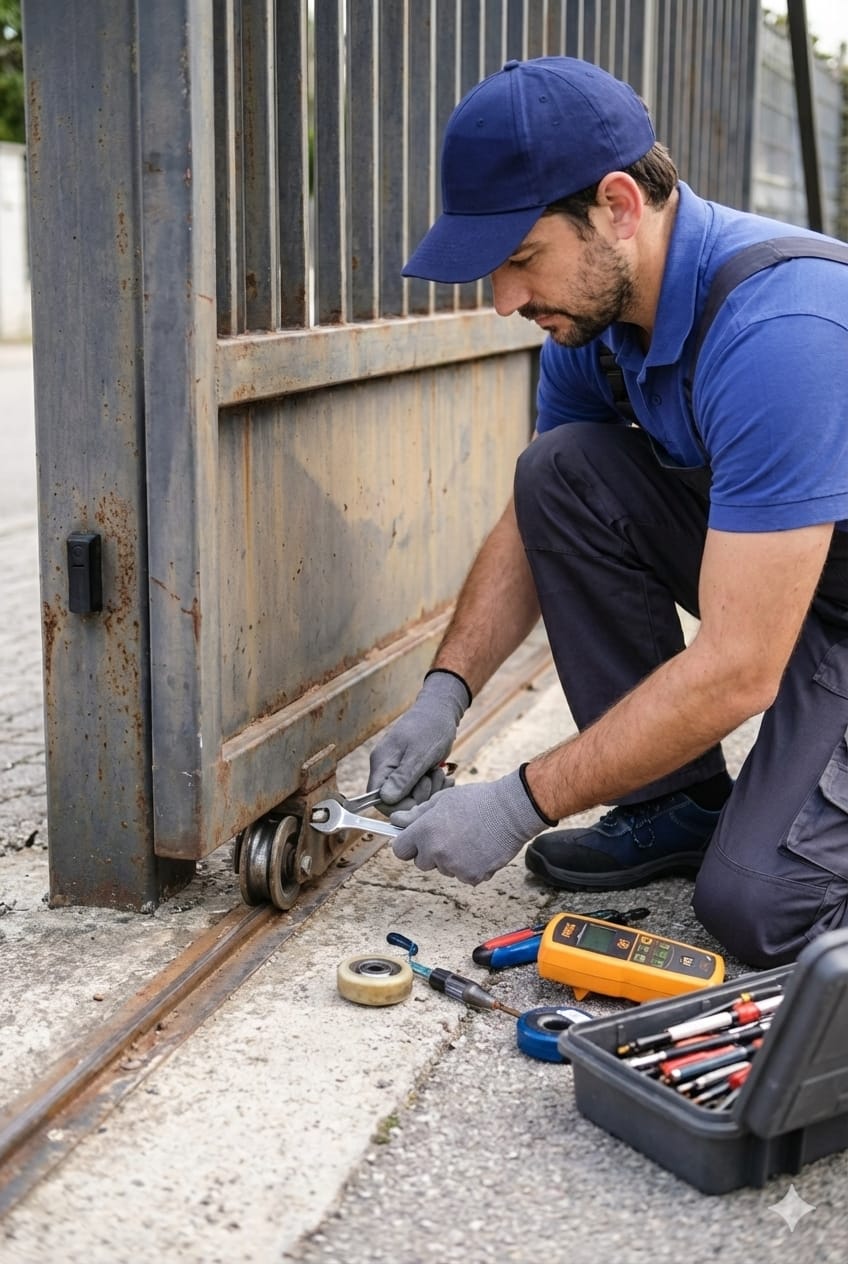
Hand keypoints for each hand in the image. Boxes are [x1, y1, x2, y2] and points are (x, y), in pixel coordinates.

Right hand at [368, 671, 469, 809]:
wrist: (441, 709)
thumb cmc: (431, 726)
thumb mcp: (420, 753)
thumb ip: (403, 777)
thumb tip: (386, 799)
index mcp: (382, 763)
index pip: (378, 799)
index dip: (399, 806)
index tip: (419, 798)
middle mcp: (387, 769)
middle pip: (397, 801)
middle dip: (419, 796)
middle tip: (434, 779)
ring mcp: (400, 771)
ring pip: (412, 797)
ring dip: (431, 790)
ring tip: (440, 774)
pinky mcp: (413, 772)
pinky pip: (421, 789)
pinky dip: (435, 787)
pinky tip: (444, 776)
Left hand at [390, 770, 548, 884]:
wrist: (512, 810)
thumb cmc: (479, 800)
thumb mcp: (443, 799)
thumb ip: (417, 814)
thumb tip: (396, 820)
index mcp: (425, 832)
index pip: (400, 850)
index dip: (409, 844)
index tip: (417, 840)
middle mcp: (436, 852)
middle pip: (422, 862)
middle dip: (431, 852)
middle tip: (451, 834)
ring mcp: (454, 867)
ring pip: (444, 869)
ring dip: (452, 860)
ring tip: (470, 838)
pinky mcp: (472, 876)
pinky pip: (464, 876)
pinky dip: (471, 867)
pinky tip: (481, 849)